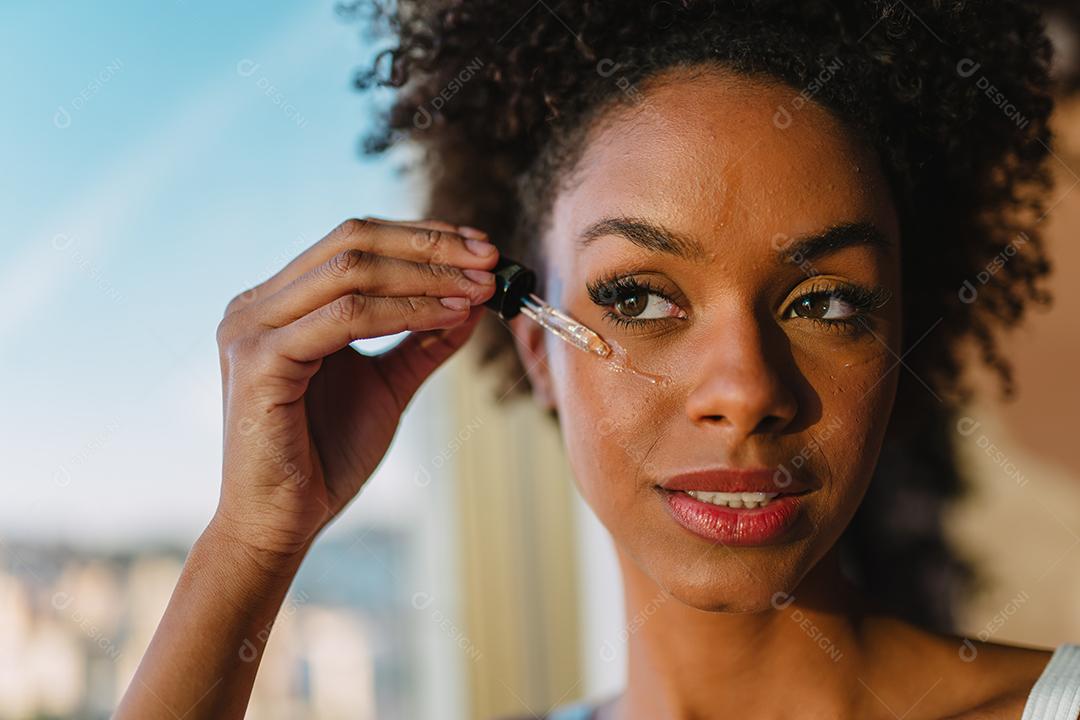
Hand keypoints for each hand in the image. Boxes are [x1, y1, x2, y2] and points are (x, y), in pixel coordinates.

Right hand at [211, 217, 497, 563]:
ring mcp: (251, 329)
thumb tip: (472, 302)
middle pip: (352, 242)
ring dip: (427, 276)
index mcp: (278, 303)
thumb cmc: (325, 457)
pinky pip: (345, 318)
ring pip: (352, 272)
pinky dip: (405, 311)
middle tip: (489, 259)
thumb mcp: (387, 386)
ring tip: (480, 289)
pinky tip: (449, 315)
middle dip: (430, 246)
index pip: (353, 241)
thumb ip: (422, 341)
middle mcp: (257, 305)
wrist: (282, 524)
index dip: (421, 236)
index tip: (480, 248)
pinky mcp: (258, 361)